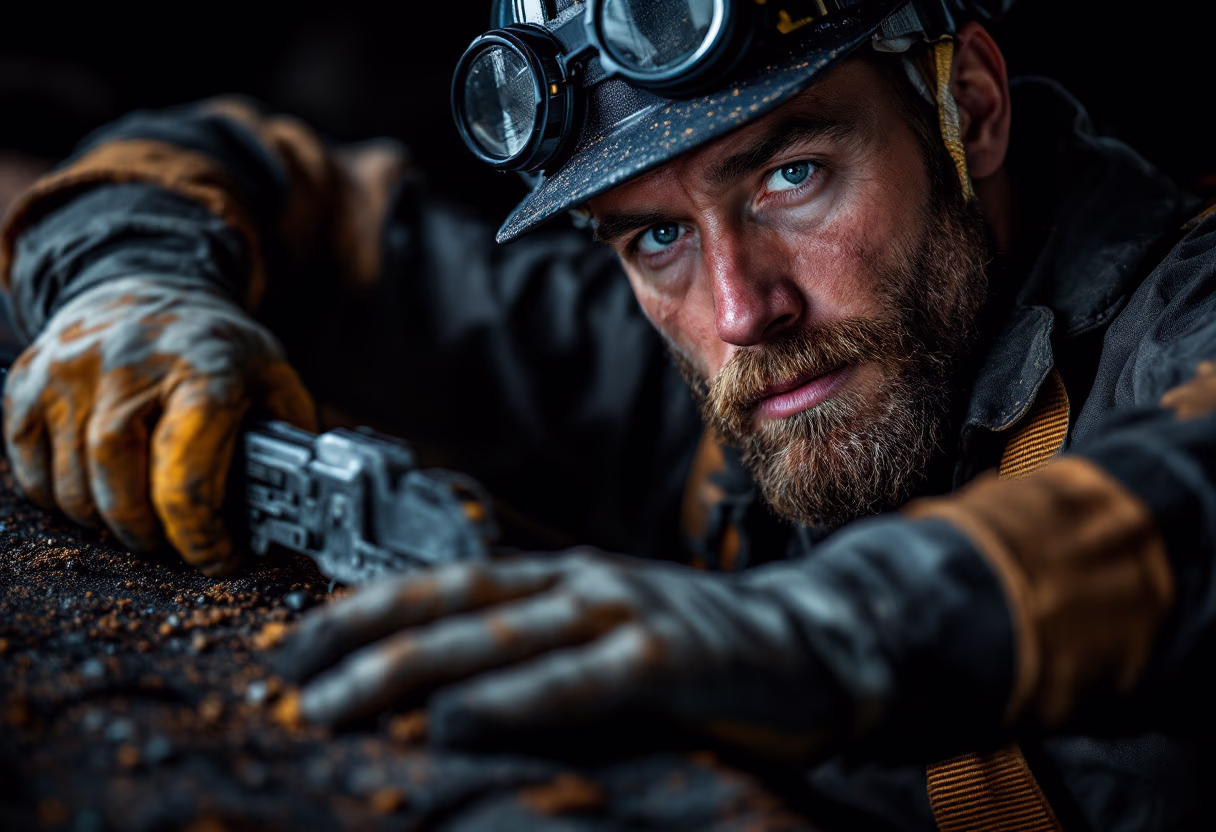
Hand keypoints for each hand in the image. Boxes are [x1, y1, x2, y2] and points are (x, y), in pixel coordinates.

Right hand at [3, 276, 315, 575]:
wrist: (145, 285)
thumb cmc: (214, 347)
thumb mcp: (273, 378)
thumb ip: (288, 440)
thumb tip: (300, 507)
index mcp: (203, 370)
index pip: (187, 479)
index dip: (203, 537)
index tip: (221, 557)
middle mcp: (127, 368)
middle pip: (120, 490)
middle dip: (151, 536)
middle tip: (177, 545)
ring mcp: (68, 375)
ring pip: (73, 491)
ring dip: (108, 524)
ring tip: (142, 520)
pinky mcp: (26, 386)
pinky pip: (33, 476)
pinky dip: (63, 502)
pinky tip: (99, 494)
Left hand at [278, 549, 848, 760]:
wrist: (817, 640)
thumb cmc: (699, 653)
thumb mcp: (606, 645)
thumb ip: (540, 663)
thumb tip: (447, 705)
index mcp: (559, 580)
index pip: (443, 585)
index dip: (365, 610)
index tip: (297, 646)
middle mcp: (579, 584)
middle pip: (452, 605)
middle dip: (362, 643)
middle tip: (287, 681)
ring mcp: (623, 614)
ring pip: (498, 635)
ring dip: (410, 667)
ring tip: (337, 703)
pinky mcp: (668, 660)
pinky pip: (577, 680)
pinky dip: (514, 699)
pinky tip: (459, 721)